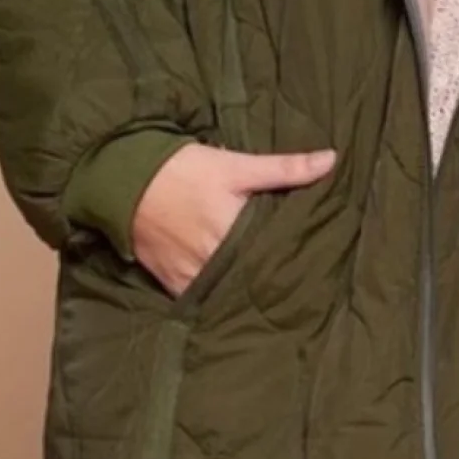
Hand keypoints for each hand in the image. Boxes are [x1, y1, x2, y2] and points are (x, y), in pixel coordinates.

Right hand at [131, 143, 336, 297]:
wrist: (125, 181)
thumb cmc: (185, 170)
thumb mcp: (237, 165)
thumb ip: (286, 168)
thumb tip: (332, 160)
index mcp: (233, 232)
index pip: (275, 255)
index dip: (294, 260)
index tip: (317, 264)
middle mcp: (212, 261)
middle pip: (252, 277)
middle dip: (272, 278)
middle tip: (301, 281)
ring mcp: (190, 276)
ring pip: (227, 291)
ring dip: (245, 290)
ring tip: (269, 289)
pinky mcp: (171, 283)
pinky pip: (200, 298)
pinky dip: (217, 295)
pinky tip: (233, 294)